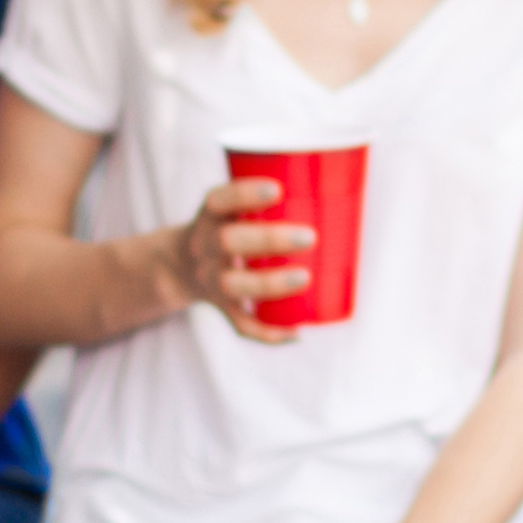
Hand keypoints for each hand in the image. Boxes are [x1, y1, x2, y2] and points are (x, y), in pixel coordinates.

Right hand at [148, 179, 314, 341]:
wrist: (180, 266)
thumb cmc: (228, 228)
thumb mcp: (232, 208)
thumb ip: (272, 202)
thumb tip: (341, 197)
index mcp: (210, 217)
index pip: (219, 200)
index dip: (245, 194)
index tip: (277, 189)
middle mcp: (205, 246)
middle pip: (227, 241)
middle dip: (269, 239)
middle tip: (310, 237)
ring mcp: (211, 279)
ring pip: (233, 284)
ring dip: (270, 284)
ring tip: (305, 279)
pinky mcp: (220, 307)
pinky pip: (240, 324)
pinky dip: (267, 332)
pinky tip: (296, 332)